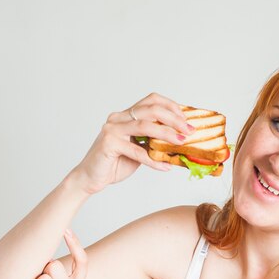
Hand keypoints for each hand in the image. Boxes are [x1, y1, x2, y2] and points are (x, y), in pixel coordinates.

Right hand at [72, 92, 194, 194]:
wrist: (90, 178)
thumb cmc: (114, 163)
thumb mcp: (139, 150)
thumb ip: (153, 143)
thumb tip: (180, 142)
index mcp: (125, 115)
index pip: (151, 101)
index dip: (171, 107)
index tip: (186, 119)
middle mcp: (118, 118)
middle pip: (151, 110)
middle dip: (174, 119)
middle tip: (189, 130)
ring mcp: (112, 129)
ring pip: (145, 126)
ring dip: (167, 134)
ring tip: (181, 142)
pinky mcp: (109, 144)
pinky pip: (137, 151)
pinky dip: (154, 160)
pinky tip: (165, 166)